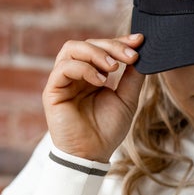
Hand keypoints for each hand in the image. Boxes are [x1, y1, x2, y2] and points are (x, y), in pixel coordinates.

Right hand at [42, 34, 144, 161]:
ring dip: (96, 53)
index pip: (102, 48)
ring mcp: (62, 80)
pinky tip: (101, 81)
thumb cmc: (108, 129)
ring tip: (114, 68)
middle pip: (88, 43)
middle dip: (111, 46)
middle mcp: (75, 74)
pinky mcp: (53, 91)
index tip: (139, 40)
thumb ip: (132, 77)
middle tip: (130, 56)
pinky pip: (64, 68)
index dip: (119, 41)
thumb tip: (140, 54)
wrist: (93, 154)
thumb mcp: (127, 99)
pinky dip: (84, 68)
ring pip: (72, 49)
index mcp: (92, 74)